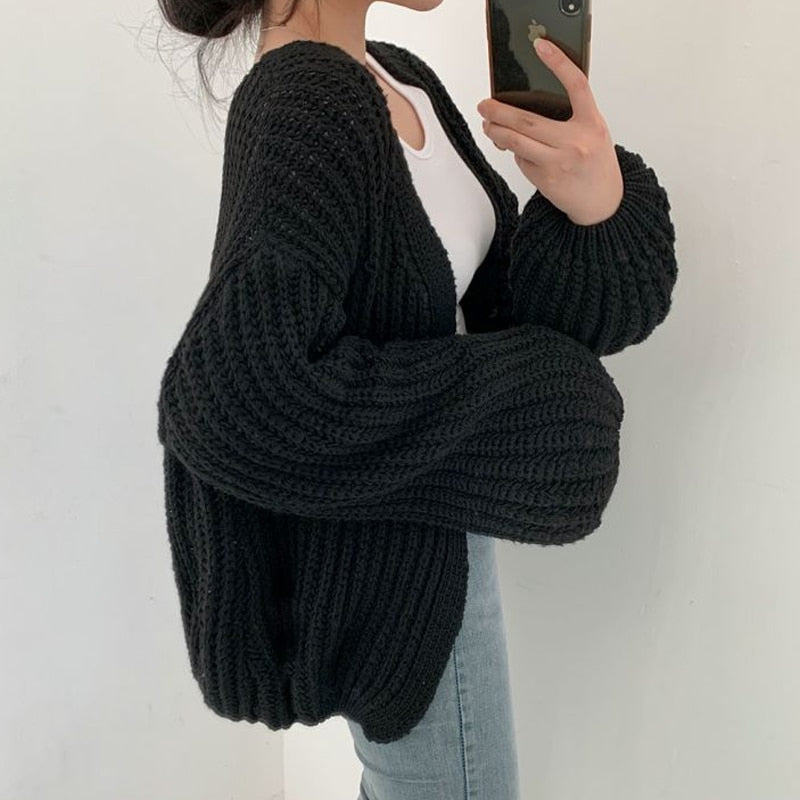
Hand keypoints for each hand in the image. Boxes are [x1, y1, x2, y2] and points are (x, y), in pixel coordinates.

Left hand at [476, 37, 623, 225]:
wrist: (602, 201)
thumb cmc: (595, 162)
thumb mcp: (594, 132)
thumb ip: (572, 116)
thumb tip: (527, 106)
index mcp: (591, 123)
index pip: (576, 86)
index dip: (559, 63)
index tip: (542, 47)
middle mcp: (575, 142)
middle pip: (528, 121)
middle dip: (499, 112)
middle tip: (485, 105)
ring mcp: (558, 162)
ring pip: (516, 142)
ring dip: (496, 132)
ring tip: (488, 126)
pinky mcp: (545, 180)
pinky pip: (522, 160)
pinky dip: (516, 153)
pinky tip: (518, 151)